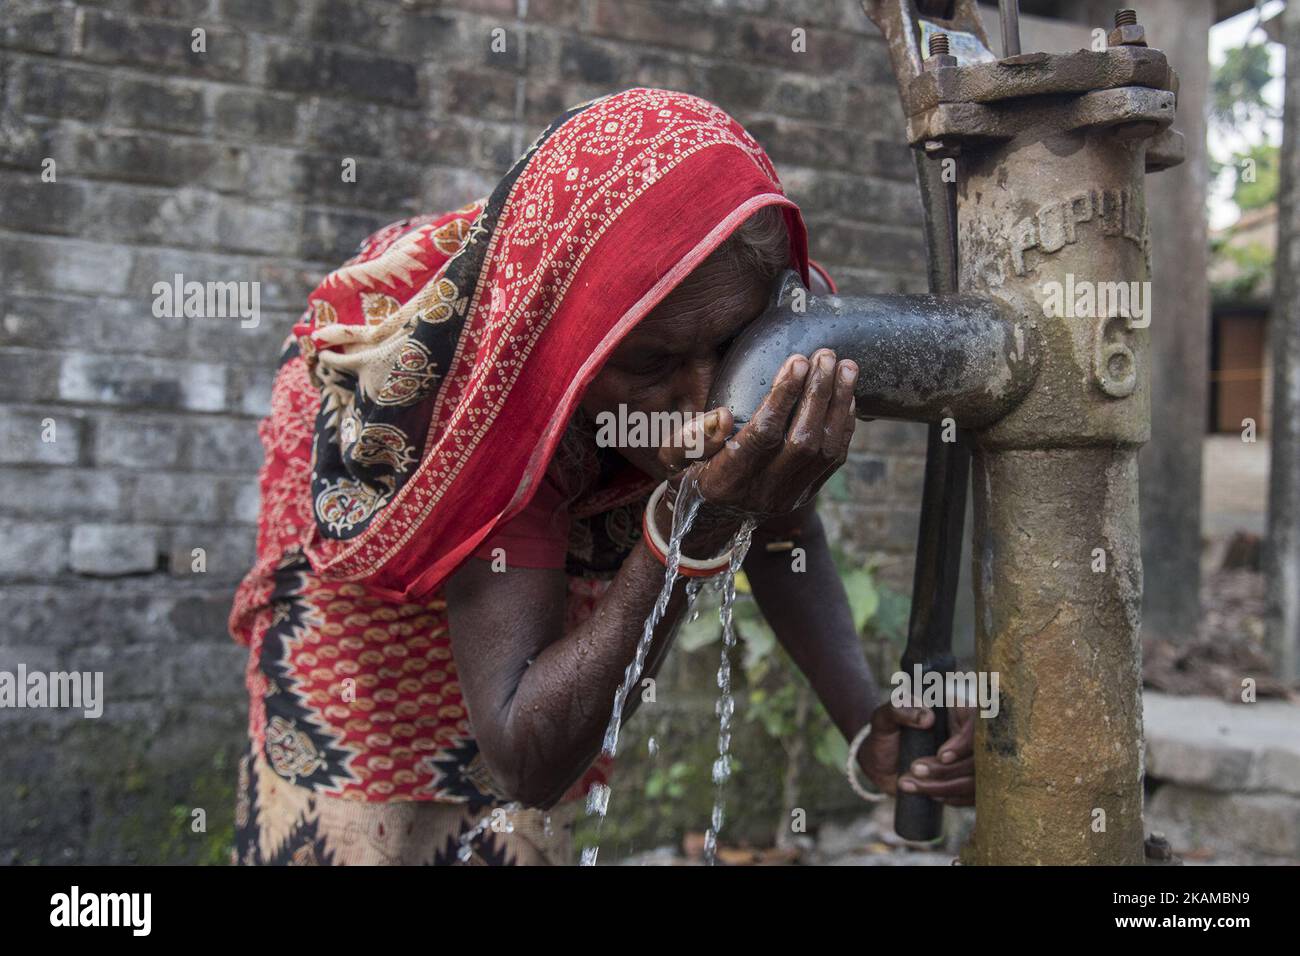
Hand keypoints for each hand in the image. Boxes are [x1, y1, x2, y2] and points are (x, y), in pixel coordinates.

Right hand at [655, 350, 857, 549]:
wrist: (710, 521)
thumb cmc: (687, 476)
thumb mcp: (673, 459)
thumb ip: (691, 438)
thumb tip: (723, 416)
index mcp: (727, 481)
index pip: (763, 435)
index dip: (782, 397)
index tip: (796, 362)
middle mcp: (763, 492)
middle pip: (802, 441)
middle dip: (818, 394)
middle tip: (825, 356)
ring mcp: (790, 495)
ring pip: (826, 449)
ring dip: (839, 404)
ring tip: (847, 367)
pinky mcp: (807, 492)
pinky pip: (835, 459)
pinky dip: (845, 424)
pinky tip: (848, 395)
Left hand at [858, 701, 975, 805]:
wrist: (881, 761)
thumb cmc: (884, 734)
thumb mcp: (884, 717)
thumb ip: (900, 709)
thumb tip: (927, 718)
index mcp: (956, 711)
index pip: (977, 726)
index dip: (964, 744)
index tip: (942, 756)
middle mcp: (970, 735)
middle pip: (979, 757)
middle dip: (948, 770)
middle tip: (915, 769)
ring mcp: (972, 760)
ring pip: (977, 780)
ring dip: (946, 787)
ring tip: (911, 784)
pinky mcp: (969, 780)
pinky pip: (973, 795)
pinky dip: (952, 798)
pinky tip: (930, 795)